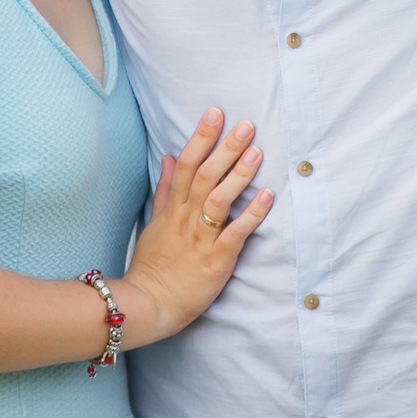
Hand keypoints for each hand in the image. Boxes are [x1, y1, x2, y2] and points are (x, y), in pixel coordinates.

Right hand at [117, 108, 273, 342]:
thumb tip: (166, 156)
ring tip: (257, 152)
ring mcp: (201, 238)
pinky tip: (268, 197)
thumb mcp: (155, 222)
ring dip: (239, 175)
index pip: (186, 164)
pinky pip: (235, 233)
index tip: (215, 113)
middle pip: (205, 176)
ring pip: (219, 200)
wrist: (148, 304)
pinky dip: (252, 214)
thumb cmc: (154, 265)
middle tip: (245, 125)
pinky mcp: (216, 260)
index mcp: (173, 208)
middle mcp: (186, 218)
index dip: (201, 137)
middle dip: (225, 149)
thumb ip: (165, 189)